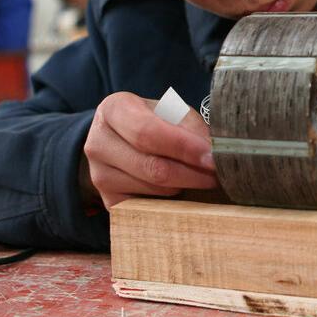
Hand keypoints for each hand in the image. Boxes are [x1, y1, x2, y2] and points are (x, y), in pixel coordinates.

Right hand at [82, 91, 214, 208]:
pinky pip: (148, 207)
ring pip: (154, 189)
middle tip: (218, 173)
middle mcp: (98, 143)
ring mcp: (99, 175)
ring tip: (200, 175)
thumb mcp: (173, 112)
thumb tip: (214, 152)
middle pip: (152, 167)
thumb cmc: (155, 121)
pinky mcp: (108, 201)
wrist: (125, 140)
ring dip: (185, 185)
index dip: (184, 147)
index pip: (148, 133)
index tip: (212, 157)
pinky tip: (182, 188)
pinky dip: (172, 200)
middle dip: (192, 173)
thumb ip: (191, 128)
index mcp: (113, 110)